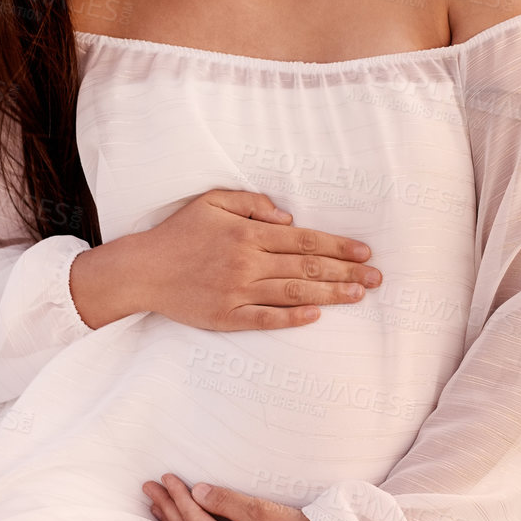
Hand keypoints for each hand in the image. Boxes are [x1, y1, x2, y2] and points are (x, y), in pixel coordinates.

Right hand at [134, 189, 379, 331]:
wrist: (142, 270)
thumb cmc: (178, 234)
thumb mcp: (211, 201)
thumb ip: (251, 202)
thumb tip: (287, 216)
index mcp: (247, 232)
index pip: (304, 240)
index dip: (338, 247)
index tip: (364, 252)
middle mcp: (247, 262)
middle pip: (306, 268)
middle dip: (346, 272)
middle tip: (377, 278)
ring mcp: (237, 291)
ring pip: (293, 293)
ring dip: (329, 295)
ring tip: (358, 295)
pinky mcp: (226, 317)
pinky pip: (265, 319)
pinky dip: (291, 318)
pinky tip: (315, 316)